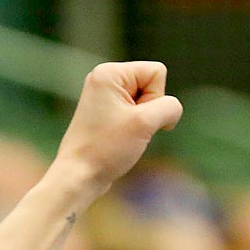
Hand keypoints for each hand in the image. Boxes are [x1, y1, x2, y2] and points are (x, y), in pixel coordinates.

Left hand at [53, 61, 182, 198]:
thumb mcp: (146, 123)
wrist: (78, 177)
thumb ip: (169, 107)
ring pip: (146, 102)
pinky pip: (135, 114)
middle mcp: (104, 79)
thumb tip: (171, 109)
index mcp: (109, 73)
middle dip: (148, 111)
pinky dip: (135, 128)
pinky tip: (119, 140)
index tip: (133, 119)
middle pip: (152, 85)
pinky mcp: (105, 113)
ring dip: (142, 122)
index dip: (155, 98)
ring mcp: (103, 96)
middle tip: (126, 129)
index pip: (157, 72)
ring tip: (121, 136)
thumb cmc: (107, 148)